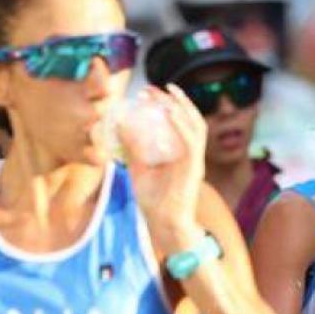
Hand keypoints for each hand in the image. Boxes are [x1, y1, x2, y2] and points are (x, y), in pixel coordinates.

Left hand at [122, 85, 205, 247]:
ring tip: (165, 95)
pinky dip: (181, 125)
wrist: (164, 224)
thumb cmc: (153, 201)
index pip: (179, 121)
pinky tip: (169, 113)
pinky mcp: (194, 168)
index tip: (147, 92)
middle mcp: (191, 153)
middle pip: (189, 118)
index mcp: (180, 152)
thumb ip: (130, 149)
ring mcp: (195, 160)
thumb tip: (118, 125)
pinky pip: (191, 141)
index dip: (166, 103)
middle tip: (152, 89)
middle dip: (173, 99)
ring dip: (181, 107)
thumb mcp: (137, 169)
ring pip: (196, 125)